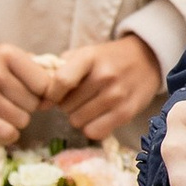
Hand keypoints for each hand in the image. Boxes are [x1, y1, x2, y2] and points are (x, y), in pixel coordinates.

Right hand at [0, 43, 58, 143]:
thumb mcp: (11, 58)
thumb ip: (37, 71)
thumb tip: (60, 94)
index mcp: (8, 54)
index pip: (45, 83)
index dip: (45, 93)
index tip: (36, 93)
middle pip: (34, 104)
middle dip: (29, 106)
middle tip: (14, 100)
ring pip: (22, 120)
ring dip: (18, 119)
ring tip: (4, 109)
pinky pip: (7, 134)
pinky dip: (8, 134)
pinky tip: (1, 124)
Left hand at [44, 35, 162, 138]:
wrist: (147, 59)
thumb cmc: (109, 58)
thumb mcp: (85, 53)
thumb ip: (61, 69)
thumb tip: (38, 98)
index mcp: (89, 57)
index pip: (60, 82)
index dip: (49, 95)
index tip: (49, 98)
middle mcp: (104, 76)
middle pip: (66, 106)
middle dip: (66, 105)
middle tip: (76, 99)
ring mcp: (116, 95)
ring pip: (78, 121)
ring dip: (78, 117)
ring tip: (88, 107)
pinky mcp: (126, 113)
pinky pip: (94, 132)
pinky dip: (91, 128)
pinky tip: (97, 117)